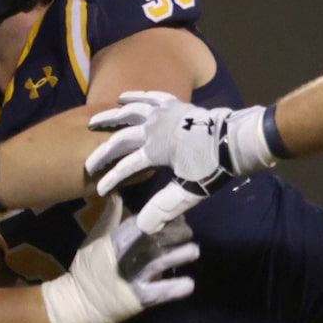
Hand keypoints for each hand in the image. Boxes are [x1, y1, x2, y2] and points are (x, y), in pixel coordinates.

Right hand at [37, 200, 199, 322]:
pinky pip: (159, 292)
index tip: (177, 214)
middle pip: (154, 239)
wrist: (75, 304)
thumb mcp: (94, 241)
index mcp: (114, 241)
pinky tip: (188, 284)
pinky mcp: (138, 298)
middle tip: (187, 234)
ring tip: (193, 251)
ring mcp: (131, 277)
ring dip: (179, 255)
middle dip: (175, 234)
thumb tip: (116, 195)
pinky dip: (175, 288)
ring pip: (159, 262)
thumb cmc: (87, 270)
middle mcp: (124, 257)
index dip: (162, 216)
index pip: (141, 222)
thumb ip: (109, 220)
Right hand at [86, 91, 279, 212]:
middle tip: (88, 161)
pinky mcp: (172, 103)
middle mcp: (151, 130)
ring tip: (94, 121)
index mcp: (154, 151)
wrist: (234, 139)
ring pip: (128, 112)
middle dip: (101, 152)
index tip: (100, 190)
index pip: (126, 168)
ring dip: (110, 117)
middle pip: (118, 140)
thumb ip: (166, 206)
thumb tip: (146, 227)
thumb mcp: (190, 189)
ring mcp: (161, 113)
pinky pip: (148, 96)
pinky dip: (134, 96)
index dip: (111, 180)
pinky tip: (122, 97)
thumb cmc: (213, 165)